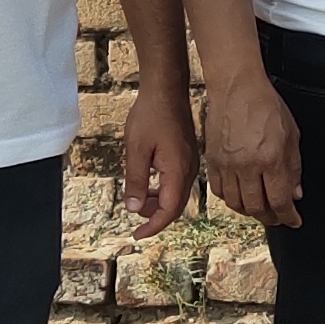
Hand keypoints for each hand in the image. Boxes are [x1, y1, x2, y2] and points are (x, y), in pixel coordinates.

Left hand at [119, 90, 200, 238]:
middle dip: (155, 216)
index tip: (137, 235)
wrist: (166, 89)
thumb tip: (134, 209)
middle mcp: (189, 170)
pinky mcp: (187, 156)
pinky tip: (149, 183)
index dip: (153, 226)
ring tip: (138, 198)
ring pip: (177, 194)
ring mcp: (190, 162)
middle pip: (176, 206)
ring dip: (158, 203)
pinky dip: (163, 190)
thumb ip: (136, 181)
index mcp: (178, 171)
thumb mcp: (136, 149)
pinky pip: (177, 182)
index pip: (169, 211)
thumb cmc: (150, 114)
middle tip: (134, 218)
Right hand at [202, 77, 304, 228]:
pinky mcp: (211, 161)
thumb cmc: (266, 106)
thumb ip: (294, 167)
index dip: (288, 216)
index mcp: (270, 159)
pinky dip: (231, 199)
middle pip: (256, 208)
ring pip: (236, 204)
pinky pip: (219, 192)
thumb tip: (295, 194)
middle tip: (278, 217)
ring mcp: (226, 165)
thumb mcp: (292, 135)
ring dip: (250, 211)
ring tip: (260, 209)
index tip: (294, 220)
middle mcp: (246, 166)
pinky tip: (240, 195)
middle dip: (270, 218)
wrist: (237, 88)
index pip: (279, 201)